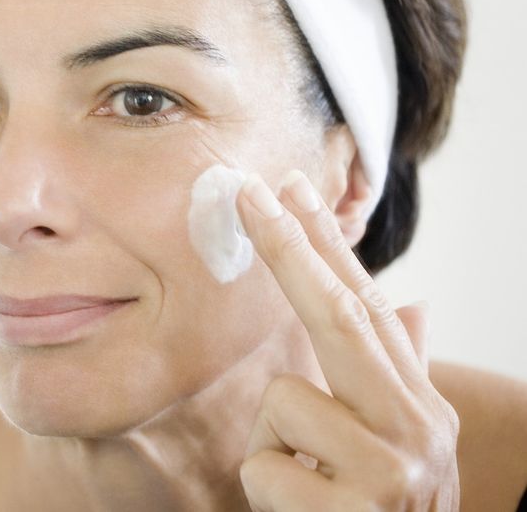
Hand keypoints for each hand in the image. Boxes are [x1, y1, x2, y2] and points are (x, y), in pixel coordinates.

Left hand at [235, 170, 459, 510]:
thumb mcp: (393, 452)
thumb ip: (394, 382)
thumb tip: (414, 306)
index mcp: (418, 408)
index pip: (368, 308)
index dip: (328, 245)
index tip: (291, 186)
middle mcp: (417, 429)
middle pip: (343, 317)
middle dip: (291, 247)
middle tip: (248, 190)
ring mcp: (395, 470)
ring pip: (288, 401)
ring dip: (278, 445)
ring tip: (309, 488)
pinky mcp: (360, 510)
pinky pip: (269, 467)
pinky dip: (270, 491)